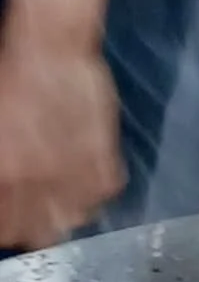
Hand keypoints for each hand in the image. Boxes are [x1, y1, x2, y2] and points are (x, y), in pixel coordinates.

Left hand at [0, 15, 122, 248]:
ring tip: (67, 187)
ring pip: (76, 218)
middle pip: (39, 233)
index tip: (16, 213)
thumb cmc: (12, 82)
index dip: (12, 223)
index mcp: (3, 177)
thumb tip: (12, 192)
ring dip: (71, 207)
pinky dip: (98, 184)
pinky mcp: (104, 159)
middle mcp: (34, 184)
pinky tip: (88, 167)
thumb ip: (4, 175)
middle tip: (42, 201)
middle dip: (39, 221)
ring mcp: (73, 174)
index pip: (7, 229)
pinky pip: (105, 191)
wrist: (49, 48)